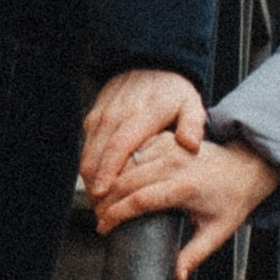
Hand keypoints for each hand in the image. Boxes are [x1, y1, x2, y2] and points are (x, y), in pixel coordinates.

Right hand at [81, 70, 204, 213]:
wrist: (149, 65)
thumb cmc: (173, 91)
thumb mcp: (191, 104)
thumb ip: (193, 125)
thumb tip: (191, 145)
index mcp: (140, 116)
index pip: (118, 147)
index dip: (108, 171)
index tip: (103, 194)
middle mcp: (115, 116)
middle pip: (96, 156)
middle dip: (95, 187)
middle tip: (102, 214)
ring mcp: (101, 117)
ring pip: (87, 154)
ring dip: (90, 181)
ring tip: (100, 207)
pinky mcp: (93, 119)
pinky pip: (86, 148)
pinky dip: (90, 169)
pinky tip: (99, 187)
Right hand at [93, 128, 279, 279]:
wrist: (246, 167)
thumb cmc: (231, 201)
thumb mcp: (216, 232)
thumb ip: (194, 256)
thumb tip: (177, 279)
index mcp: (185, 187)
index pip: (139, 200)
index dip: (115, 215)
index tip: (102, 228)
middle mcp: (176, 163)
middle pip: (126, 180)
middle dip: (105, 200)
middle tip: (96, 218)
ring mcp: (170, 147)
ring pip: (126, 163)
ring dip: (109, 181)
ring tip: (98, 202)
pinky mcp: (167, 139)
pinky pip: (134, 150)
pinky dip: (119, 165)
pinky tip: (110, 181)